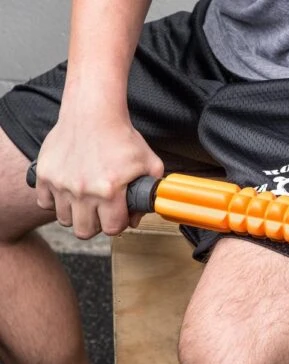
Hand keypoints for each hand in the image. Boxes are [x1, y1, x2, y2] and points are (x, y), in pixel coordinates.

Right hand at [35, 107, 162, 238]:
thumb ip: (150, 193)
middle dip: (97, 224)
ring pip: (65, 219)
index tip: (119, 215)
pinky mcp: (44, 175)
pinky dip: (55, 201)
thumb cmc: (122, 137)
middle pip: (85, 231)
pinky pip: (44, 203)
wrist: (93, 112)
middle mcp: (83, 190)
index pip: (113, 229)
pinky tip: (69, 191)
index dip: (119, 224)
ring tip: (86, 200)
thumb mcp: (149, 164)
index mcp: (110, 191)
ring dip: (76, 214)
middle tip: (101, 211)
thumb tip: (137, 217)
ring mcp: (61, 184)